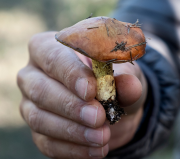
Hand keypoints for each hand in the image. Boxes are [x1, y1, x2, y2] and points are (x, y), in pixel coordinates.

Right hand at [17, 32, 146, 158]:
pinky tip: (96, 149)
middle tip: (99, 116)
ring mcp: (31, 104)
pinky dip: (72, 148)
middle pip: (40, 90)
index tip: (91, 91)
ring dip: (73, 130)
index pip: (53, 58)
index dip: (70, 74)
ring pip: (39, 118)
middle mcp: (34, 75)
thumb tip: (129, 85)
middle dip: (71, 105)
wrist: (109, 104)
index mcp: (50, 49)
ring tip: (102, 136)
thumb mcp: (123, 73)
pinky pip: (47, 142)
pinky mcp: (39, 129)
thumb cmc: (111, 79)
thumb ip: (126, 78)